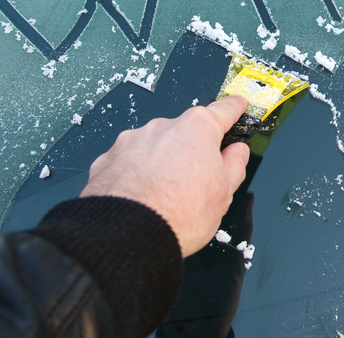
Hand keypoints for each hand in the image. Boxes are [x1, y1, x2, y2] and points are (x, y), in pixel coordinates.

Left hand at [80, 95, 250, 256]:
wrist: (125, 237)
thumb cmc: (177, 216)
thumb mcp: (224, 194)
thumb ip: (234, 165)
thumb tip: (236, 152)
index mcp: (197, 130)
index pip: (222, 111)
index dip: (233, 109)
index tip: (237, 105)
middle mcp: (162, 127)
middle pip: (184, 132)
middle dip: (190, 150)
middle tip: (195, 181)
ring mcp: (131, 141)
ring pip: (154, 147)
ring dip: (160, 163)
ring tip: (162, 196)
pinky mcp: (107, 160)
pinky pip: (128, 163)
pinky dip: (135, 175)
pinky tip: (139, 198)